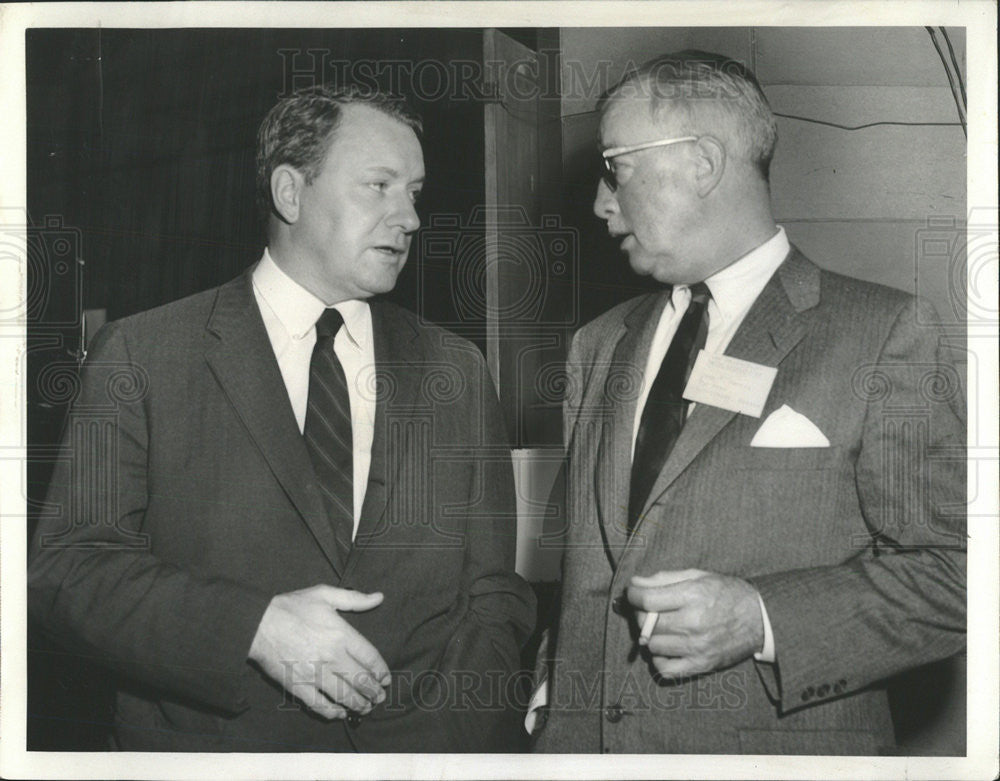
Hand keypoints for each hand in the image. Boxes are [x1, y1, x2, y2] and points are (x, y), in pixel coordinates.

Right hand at [248, 584, 389, 719]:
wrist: (257, 624)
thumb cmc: (291, 607)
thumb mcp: (324, 594)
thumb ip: (354, 599)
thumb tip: (379, 597)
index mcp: (341, 634)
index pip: (370, 658)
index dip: (381, 671)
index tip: (385, 678)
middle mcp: (331, 656)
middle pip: (361, 680)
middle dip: (374, 692)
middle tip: (380, 697)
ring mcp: (315, 674)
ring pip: (344, 695)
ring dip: (359, 704)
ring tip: (367, 707)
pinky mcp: (298, 686)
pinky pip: (319, 705)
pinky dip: (332, 712)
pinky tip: (340, 713)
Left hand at [627, 569, 763, 678]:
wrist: (760, 619)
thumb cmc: (727, 593)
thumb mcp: (698, 576)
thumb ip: (664, 578)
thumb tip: (635, 584)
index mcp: (693, 596)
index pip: (647, 599)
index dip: (633, 595)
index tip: (633, 593)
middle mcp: (693, 623)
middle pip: (646, 622)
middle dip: (641, 613)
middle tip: (649, 609)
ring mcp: (697, 647)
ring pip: (652, 645)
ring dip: (651, 635)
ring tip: (661, 627)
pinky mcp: (701, 665)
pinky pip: (665, 669)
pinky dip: (659, 659)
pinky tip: (667, 647)